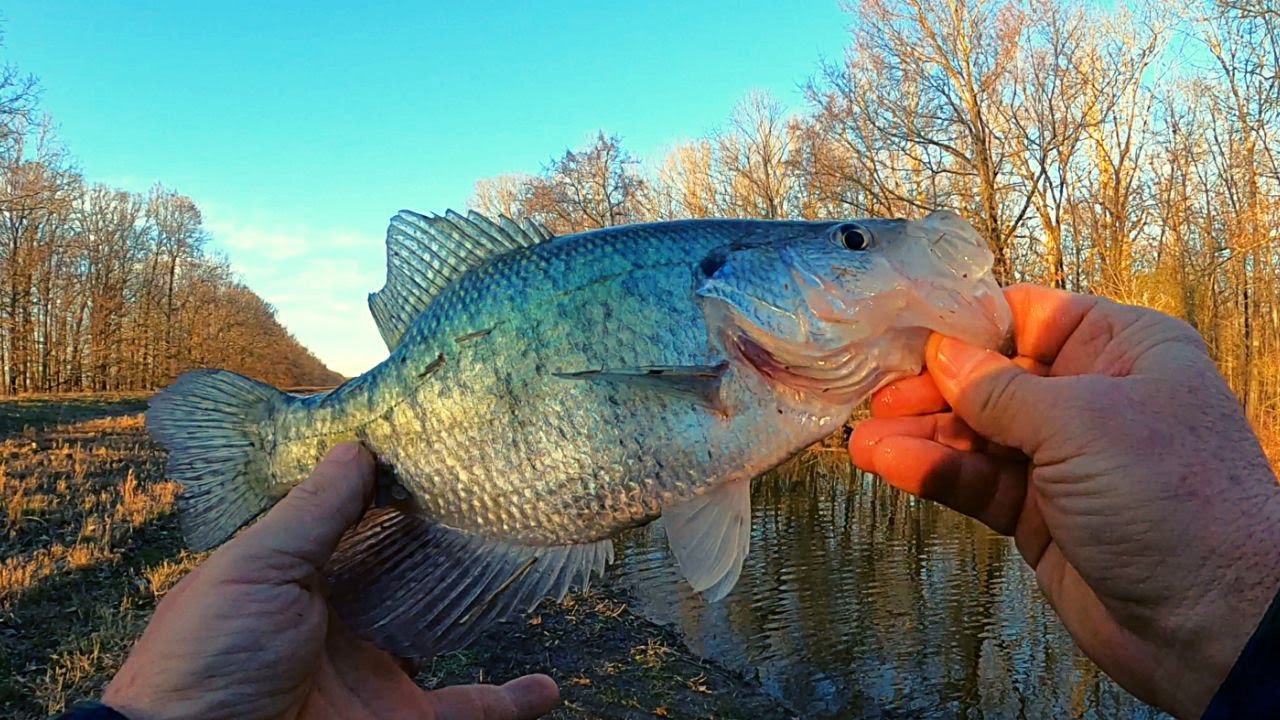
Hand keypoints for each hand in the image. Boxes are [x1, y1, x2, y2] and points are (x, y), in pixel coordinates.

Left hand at [102, 443, 558, 718]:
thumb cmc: (203, 663)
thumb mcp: (252, 570)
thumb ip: (310, 513)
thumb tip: (357, 447)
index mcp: (296, 580)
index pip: (353, 524)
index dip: (390, 489)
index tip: (435, 448)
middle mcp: (340, 624)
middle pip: (407, 575)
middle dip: (445, 544)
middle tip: (495, 502)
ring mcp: (374, 675)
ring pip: (444, 635)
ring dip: (483, 612)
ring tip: (524, 574)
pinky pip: (467, 711)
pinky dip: (508, 704)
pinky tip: (543, 687)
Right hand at [849, 284, 1279, 718]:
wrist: (1212, 624)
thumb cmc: (1173, 500)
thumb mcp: (1080, 422)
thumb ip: (999, 389)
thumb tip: (940, 353)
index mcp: (1123, 348)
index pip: (1028, 315)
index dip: (966, 323)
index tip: (904, 330)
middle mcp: (1092, 396)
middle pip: (991, 376)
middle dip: (932, 387)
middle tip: (876, 396)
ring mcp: (1064, 458)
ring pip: (975, 433)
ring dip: (920, 436)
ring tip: (863, 441)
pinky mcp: (1039, 513)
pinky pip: (977, 482)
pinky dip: (934, 473)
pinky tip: (890, 466)